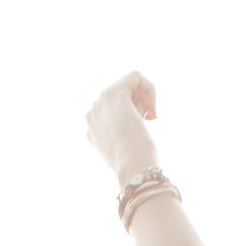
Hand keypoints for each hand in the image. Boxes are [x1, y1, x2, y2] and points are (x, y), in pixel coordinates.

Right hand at [85, 73, 159, 187]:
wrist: (131, 168)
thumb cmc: (134, 166)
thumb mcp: (125, 152)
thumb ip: (122, 137)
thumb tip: (130, 127)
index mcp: (92, 129)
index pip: (114, 109)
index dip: (132, 113)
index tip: (142, 126)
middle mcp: (92, 113)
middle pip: (119, 95)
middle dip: (138, 104)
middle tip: (148, 120)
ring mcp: (101, 102)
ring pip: (127, 84)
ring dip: (144, 97)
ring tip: (150, 116)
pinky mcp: (114, 93)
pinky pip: (135, 76)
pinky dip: (149, 88)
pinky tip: (152, 108)